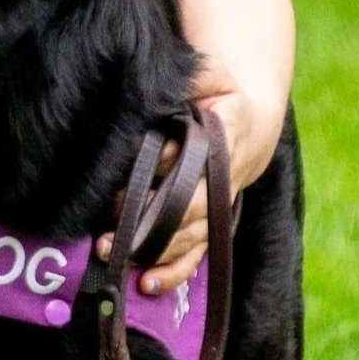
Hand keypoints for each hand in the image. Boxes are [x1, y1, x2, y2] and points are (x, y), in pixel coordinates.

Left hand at [96, 85, 280, 295]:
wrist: (251, 124)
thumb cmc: (221, 98)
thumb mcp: (213, 76)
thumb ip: (197, 75)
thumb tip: (172, 85)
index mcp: (223, 141)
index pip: (192, 158)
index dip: (164, 163)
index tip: (132, 167)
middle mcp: (221, 182)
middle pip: (185, 208)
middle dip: (148, 219)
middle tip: (108, 224)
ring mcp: (216, 210)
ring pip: (187, 238)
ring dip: (151, 249)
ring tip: (111, 252)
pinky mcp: (210, 228)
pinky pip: (194, 257)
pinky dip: (172, 273)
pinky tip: (146, 284)